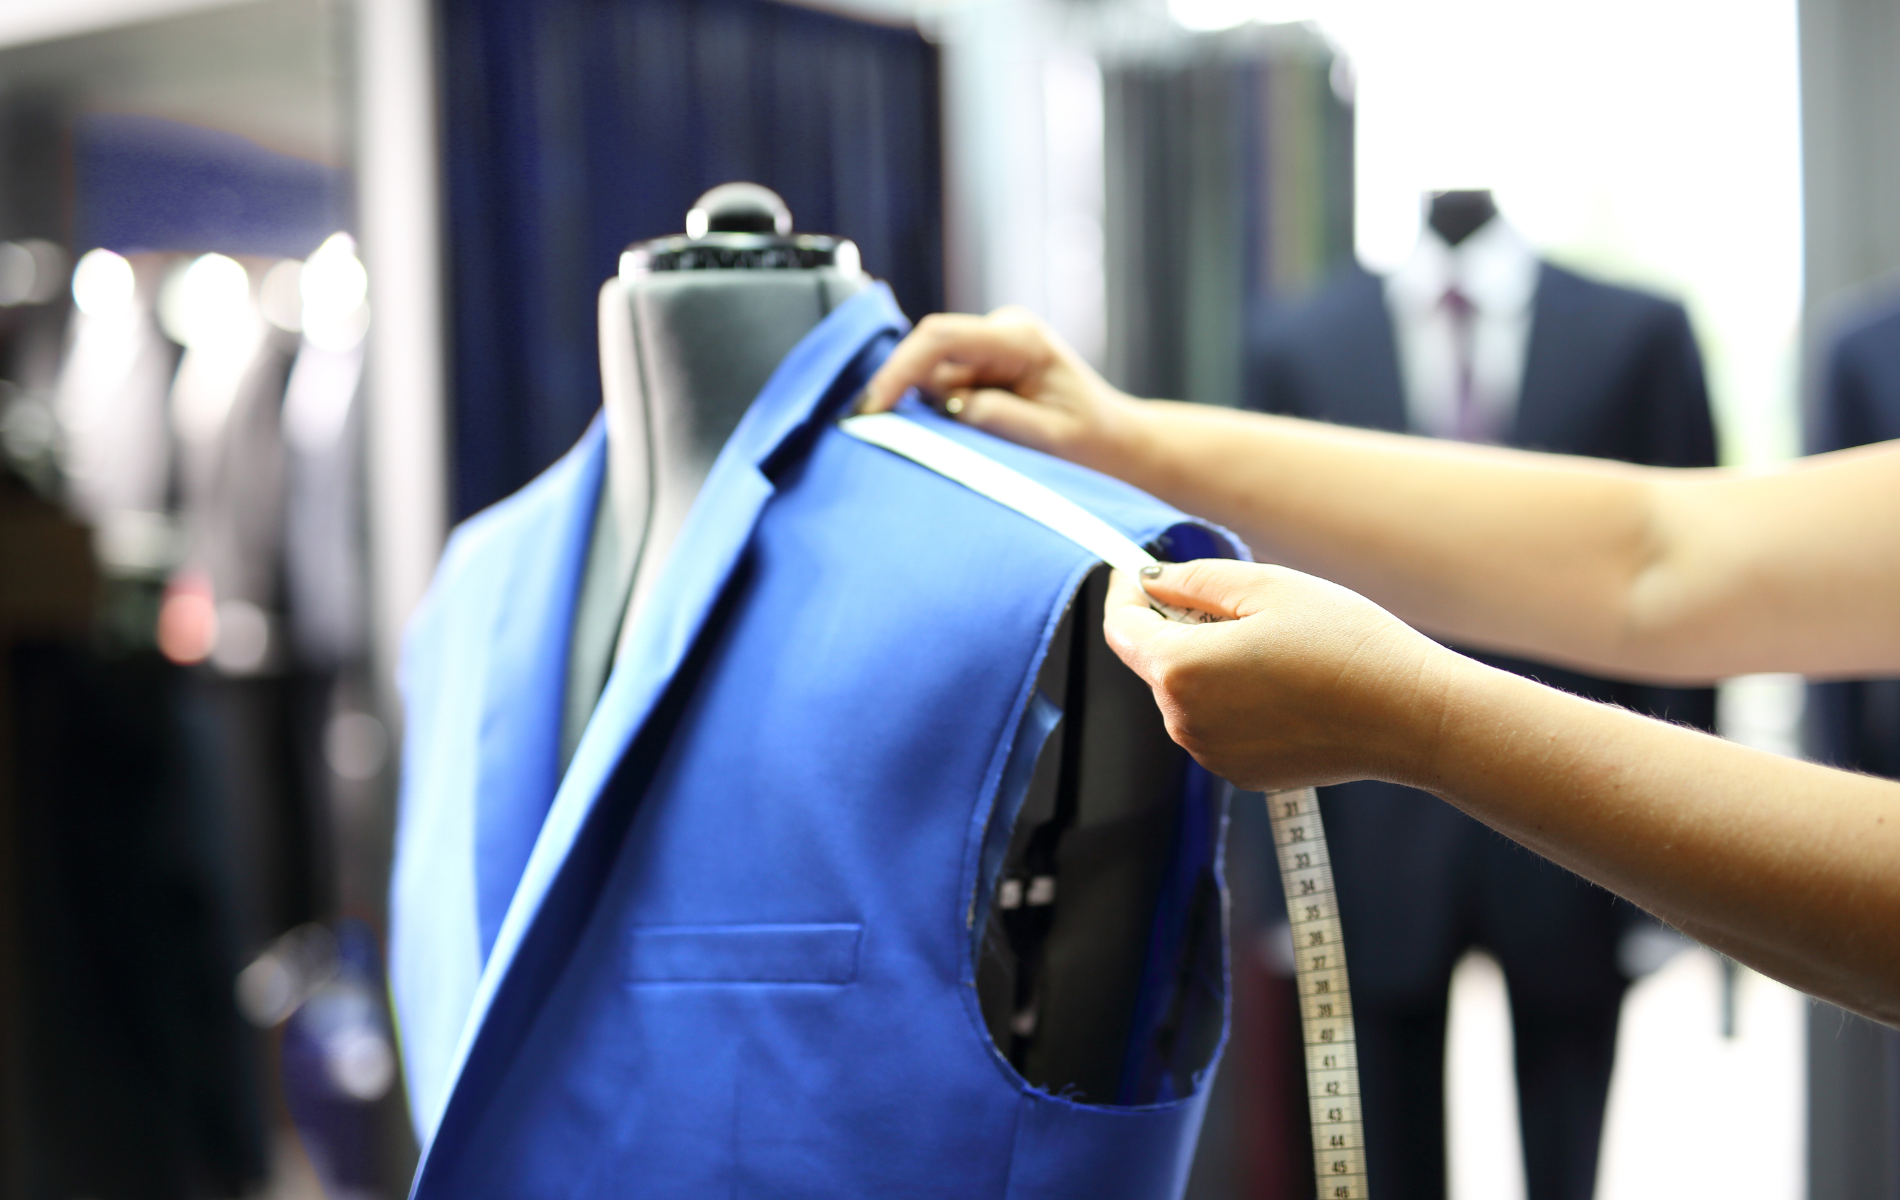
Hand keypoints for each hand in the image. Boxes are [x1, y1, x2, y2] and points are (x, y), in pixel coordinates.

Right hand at [861, 307, 1142, 475]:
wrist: (1117, 445)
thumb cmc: (1093, 443)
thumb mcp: (1050, 439)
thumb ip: (997, 419)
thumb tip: (947, 408)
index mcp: (1020, 339)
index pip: (941, 338)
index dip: (898, 370)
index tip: (871, 410)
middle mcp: (1001, 332)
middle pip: (928, 356)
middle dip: (906, 397)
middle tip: (883, 440)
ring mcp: (990, 348)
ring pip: (931, 376)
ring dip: (928, 413)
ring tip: (954, 447)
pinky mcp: (982, 368)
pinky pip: (942, 387)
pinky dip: (936, 415)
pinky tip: (949, 438)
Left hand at [1103, 559, 1456, 792]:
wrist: (1409, 717)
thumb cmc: (1344, 644)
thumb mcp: (1266, 587)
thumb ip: (1194, 581)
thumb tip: (1151, 582)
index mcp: (1181, 670)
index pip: (1121, 629)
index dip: (1124, 594)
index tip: (1135, 571)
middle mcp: (1184, 722)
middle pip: (1156, 663)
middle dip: (1178, 628)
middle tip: (1235, 602)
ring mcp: (1212, 755)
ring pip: (1188, 695)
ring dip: (1210, 665)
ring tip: (1275, 646)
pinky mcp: (1242, 774)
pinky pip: (1217, 725)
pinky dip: (1234, 700)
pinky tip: (1287, 686)